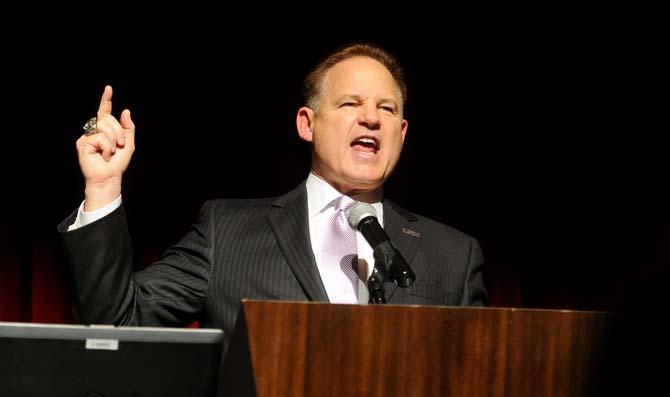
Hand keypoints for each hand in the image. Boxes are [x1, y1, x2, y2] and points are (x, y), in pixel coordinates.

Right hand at [75, 86, 135, 210]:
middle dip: (119, 133)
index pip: (105, 112)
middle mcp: (94, 131)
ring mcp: (87, 136)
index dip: (106, 100)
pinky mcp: (82, 143)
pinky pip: (100, 137)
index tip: (108, 89)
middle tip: (119, 146)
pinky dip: (106, 147)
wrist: (109, 177)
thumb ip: (128, 127)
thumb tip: (125, 110)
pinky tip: (103, 156)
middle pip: (108, 119)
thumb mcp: (128, 144)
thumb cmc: (117, 163)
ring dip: (113, 141)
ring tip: (110, 153)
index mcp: (105, 130)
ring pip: (104, 127)